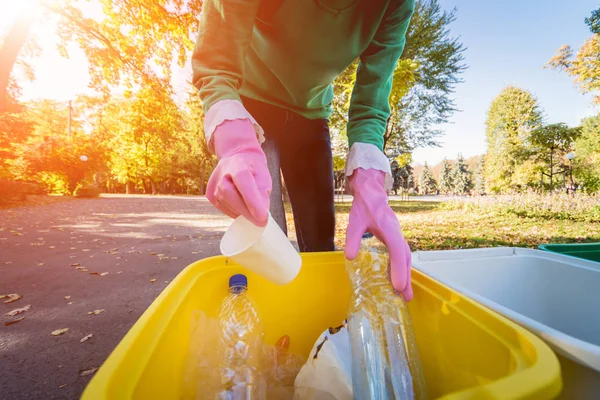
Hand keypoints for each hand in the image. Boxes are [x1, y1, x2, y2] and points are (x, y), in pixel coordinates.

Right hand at [206, 119, 271, 226]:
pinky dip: (235, 212)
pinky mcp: (210, 194)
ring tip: (252, 210)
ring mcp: (213, 183)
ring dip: (242, 212)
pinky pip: (223, 208)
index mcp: (238, 164)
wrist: (237, 159)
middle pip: (230, 194)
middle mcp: (222, 172)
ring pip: (226, 204)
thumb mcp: (263, 176)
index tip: (263, 217)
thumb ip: (263, 193)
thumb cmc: (253, 169)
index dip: (252, 201)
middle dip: (246, 211)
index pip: (243, 182)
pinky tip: (242, 207)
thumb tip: (261, 215)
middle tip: (261, 222)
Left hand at [345, 168, 412, 299]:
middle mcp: (397, 234)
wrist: (371, 192)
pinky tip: (397, 277)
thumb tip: (350, 258)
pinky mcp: (395, 236)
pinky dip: (401, 267)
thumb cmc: (364, 206)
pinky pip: (401, 254)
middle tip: (407, 298)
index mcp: (390, 230)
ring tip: (406, 293)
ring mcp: (398, 235)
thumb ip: (353, 238)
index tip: (398, 286)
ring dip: (406, 275)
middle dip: (406, 278)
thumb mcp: (355, 222)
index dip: (398, 270)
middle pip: (405, 259)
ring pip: (405, 257)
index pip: (397, 253)